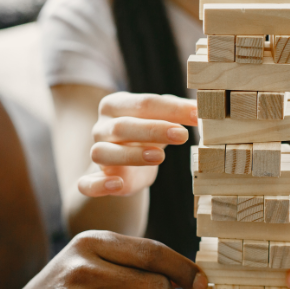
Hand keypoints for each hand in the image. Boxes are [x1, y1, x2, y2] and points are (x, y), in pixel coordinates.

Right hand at [78, 92, 196, 196]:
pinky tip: (117, 185)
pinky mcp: (94, 179)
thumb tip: (202, 106)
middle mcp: (102, 128)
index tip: (197, 114)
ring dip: (131, 155)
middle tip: (182, 135)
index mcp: (117, 106)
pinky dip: (99, 185)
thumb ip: (178, 113)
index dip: (172, 108)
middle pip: (123, 126)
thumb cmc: (146, 136)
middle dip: (153, 130)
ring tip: (160, 157)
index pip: (144, 103)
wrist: (124, 164)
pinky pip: (87, 183)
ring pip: (104, 153)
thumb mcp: (162, 120)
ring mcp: (96, 153)